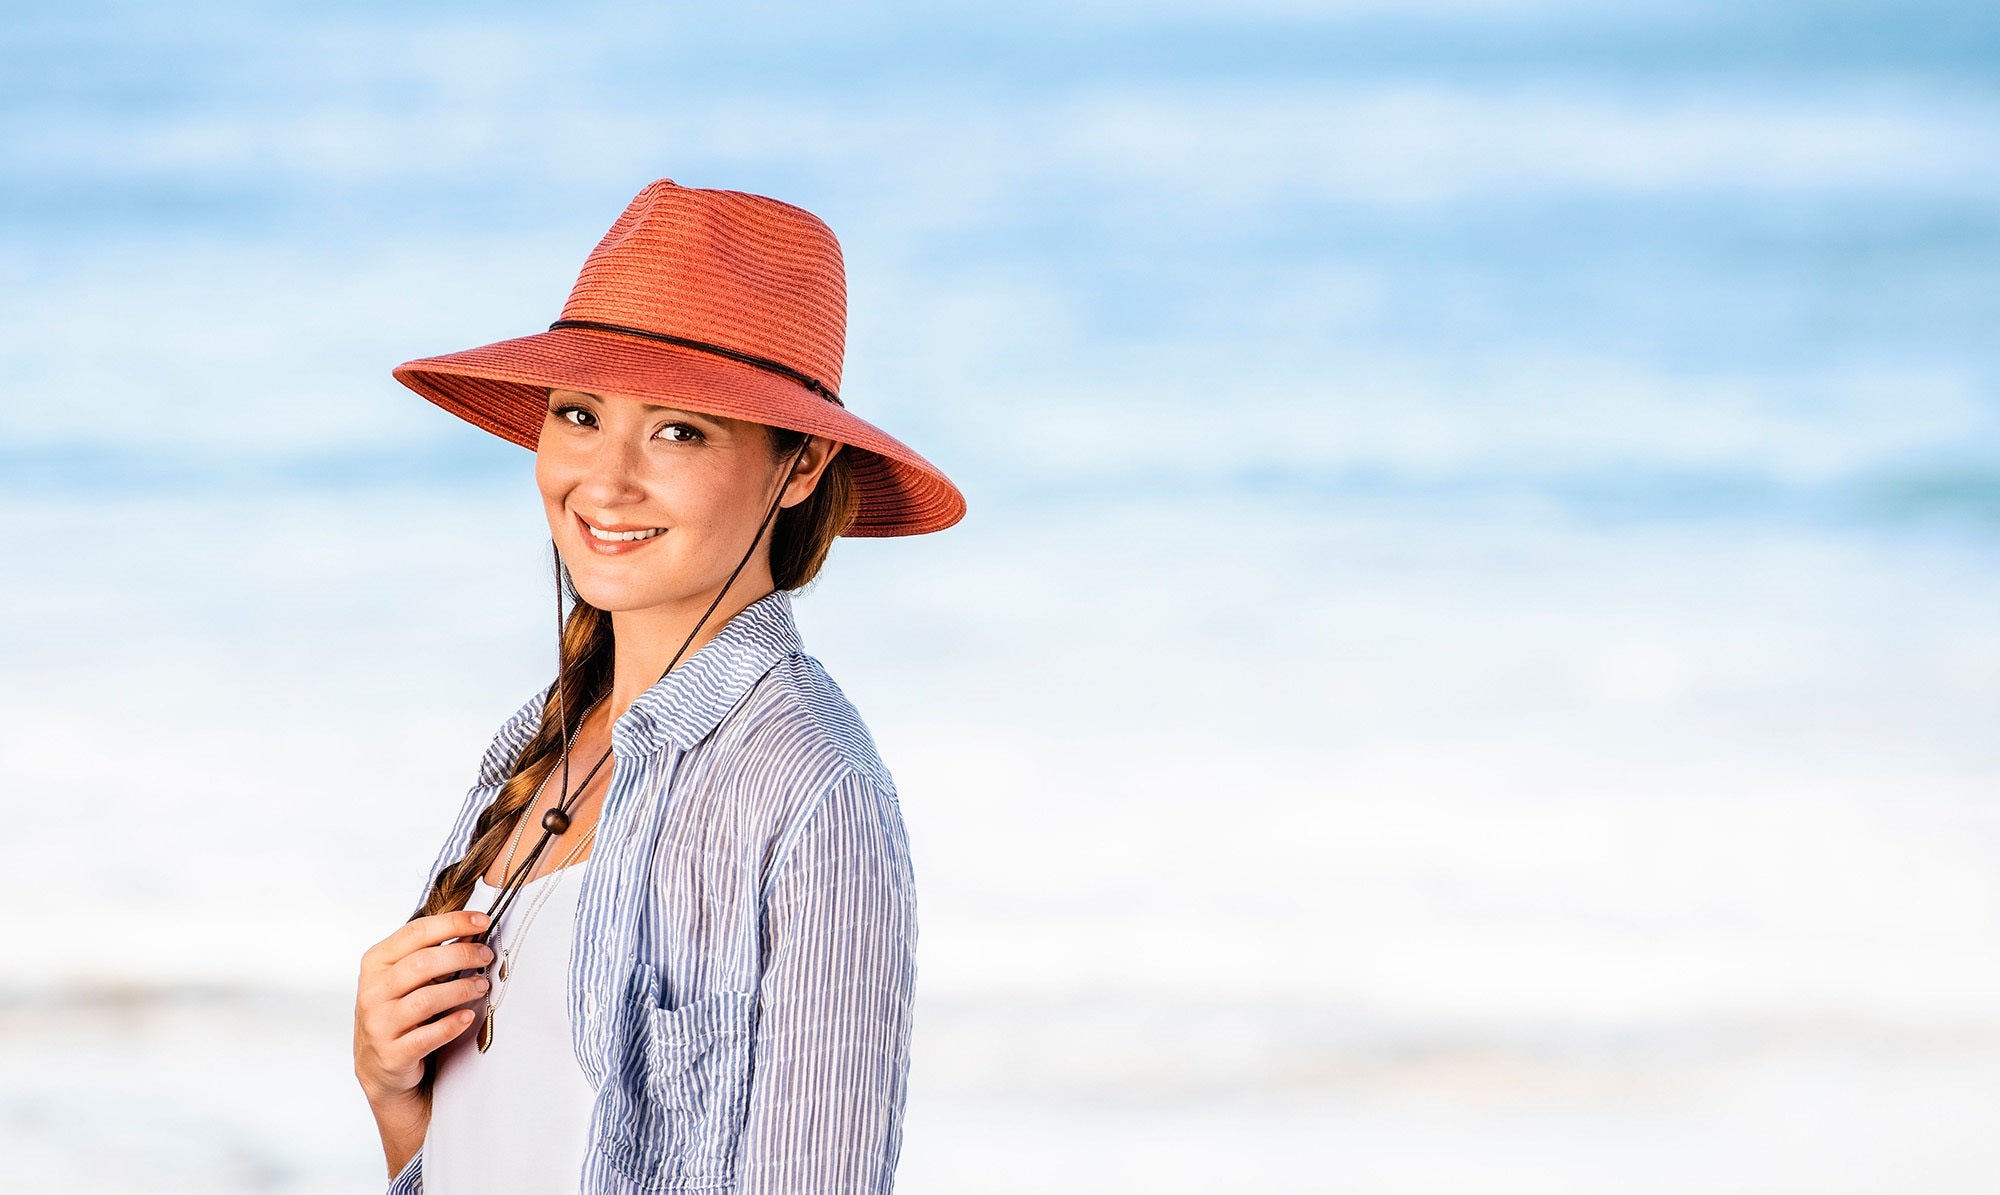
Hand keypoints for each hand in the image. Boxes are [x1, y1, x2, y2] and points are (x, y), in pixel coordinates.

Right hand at [353, 908, 493, 1103]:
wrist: (378, 1064)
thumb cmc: (397, 1011)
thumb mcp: (404, 977)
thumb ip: (431, 953)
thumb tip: (473, 930)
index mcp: (376, 962)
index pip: (416, 932)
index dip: (453, 923)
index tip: (482, 920)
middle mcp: (373, 991)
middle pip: (423, 963)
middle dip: (463, 955)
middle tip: (486, 956)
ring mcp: (379, 1023)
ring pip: (426, 999)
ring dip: (462, 989)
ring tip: (481, 986)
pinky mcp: (392, 1053)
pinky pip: (427, 1036)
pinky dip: (452, 1025)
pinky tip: (467, 1017)